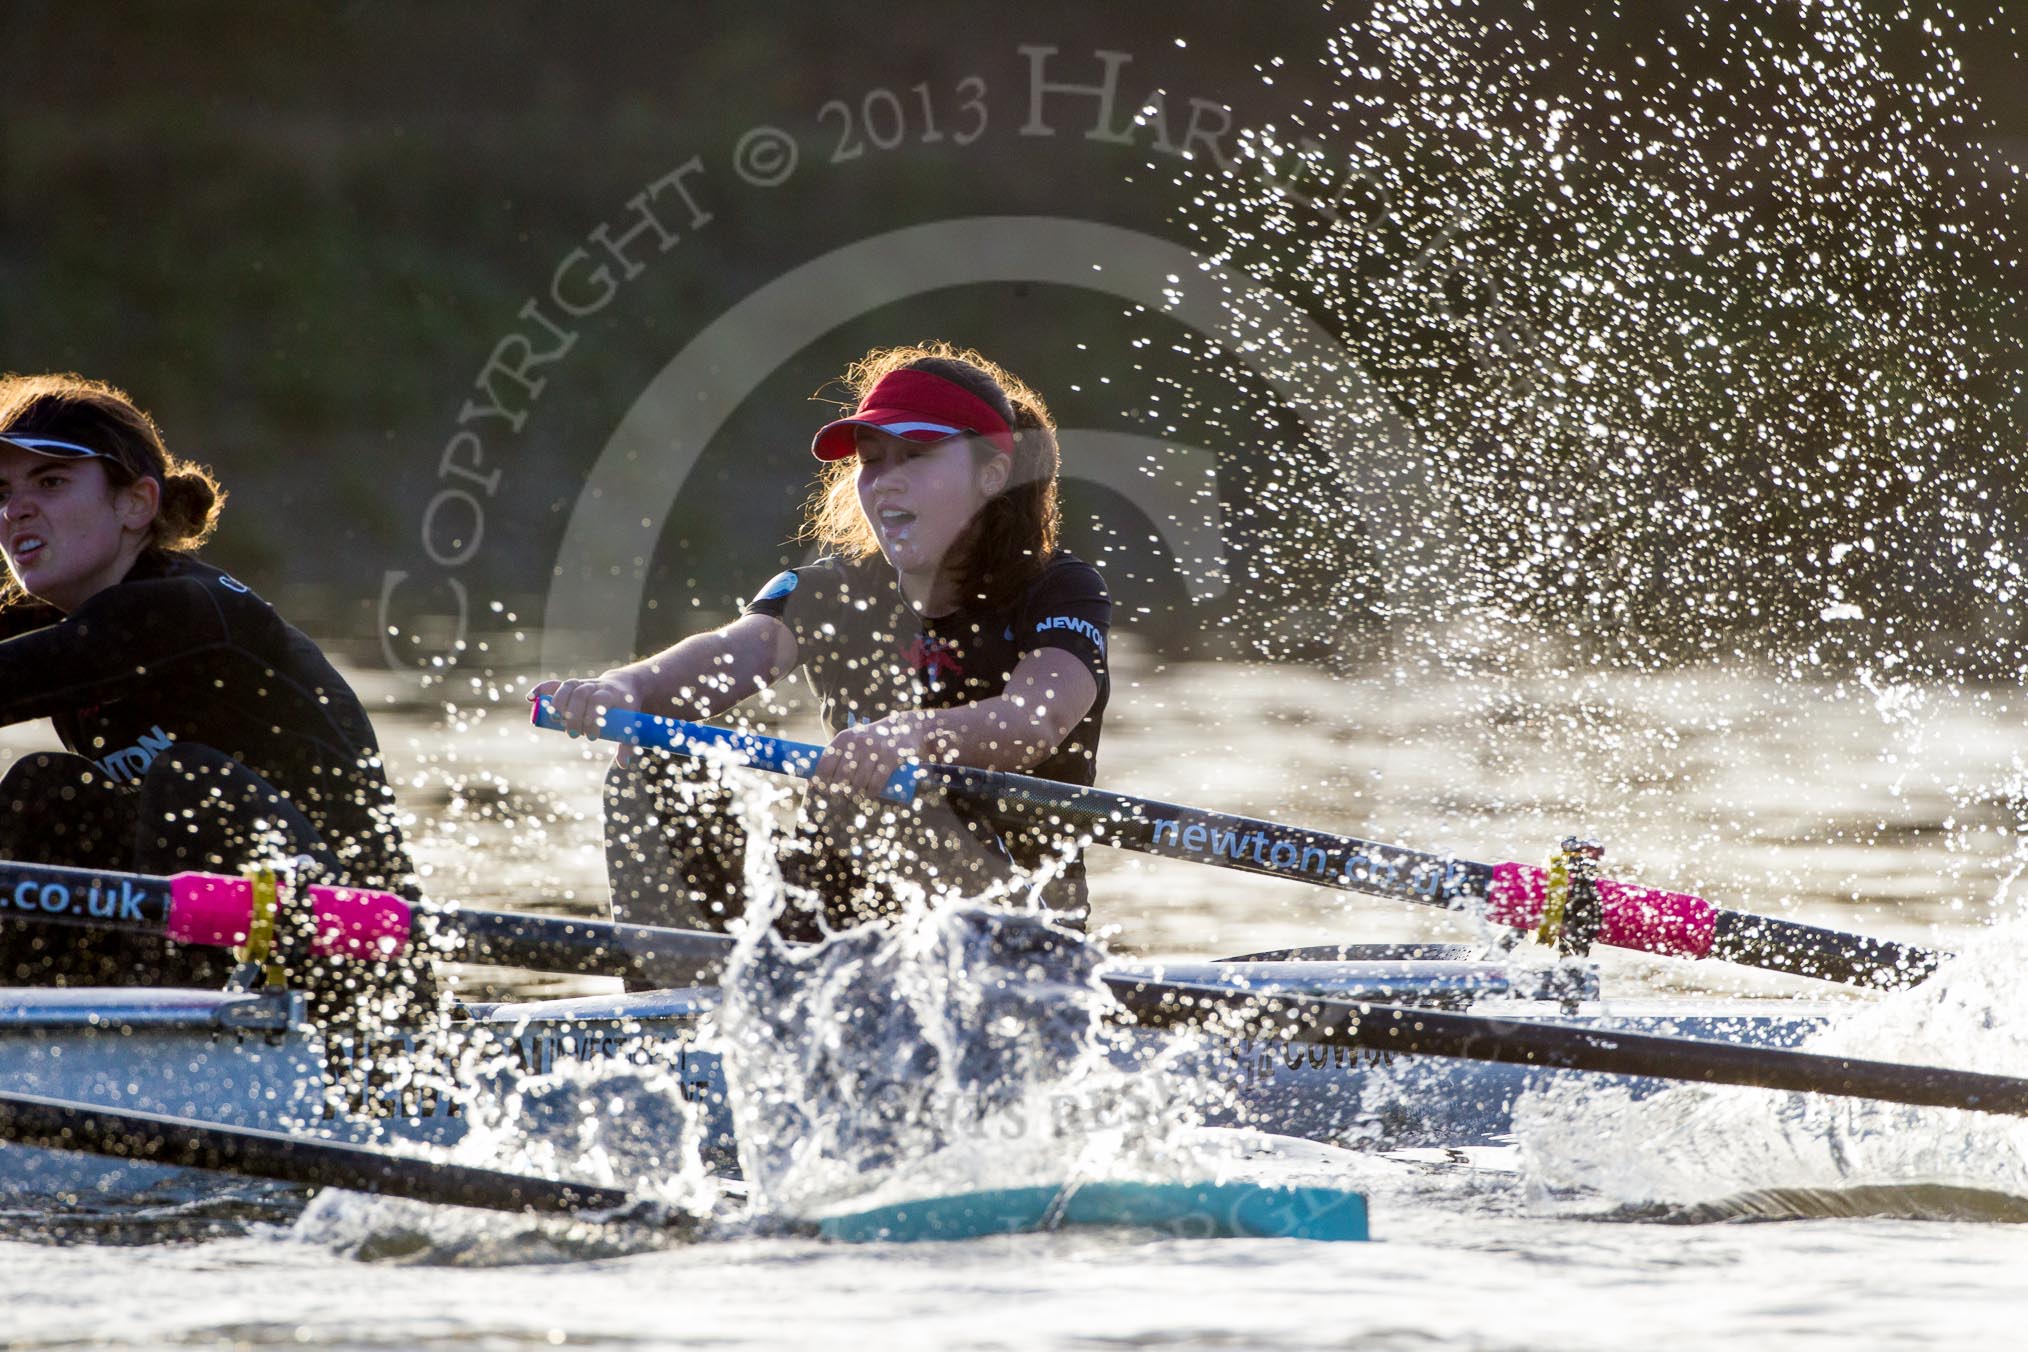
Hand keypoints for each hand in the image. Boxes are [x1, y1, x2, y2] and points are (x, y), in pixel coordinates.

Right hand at [527, 672, 642, 738]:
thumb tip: (623, 764)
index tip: (592, 736)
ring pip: (567, 686)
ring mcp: (582, 683)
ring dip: (558, 703)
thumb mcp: (631, 723)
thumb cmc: (626, 708)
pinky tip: (531, 698)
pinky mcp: (571, 685)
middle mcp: (594, 685)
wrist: (624, 686)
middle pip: (580, 694)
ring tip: (556, 721)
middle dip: (574, 715)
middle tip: (574, 735)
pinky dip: (542, 689)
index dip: (592, 716)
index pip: (597, 700)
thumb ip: (627, 743)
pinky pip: (554, 684)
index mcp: (610, 693)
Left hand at [812, 714, 932, 800]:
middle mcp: (858, 742)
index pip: (826, 763)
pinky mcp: (891, 756)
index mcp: (844, 738)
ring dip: (855, 793)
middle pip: (841, 776)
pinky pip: (877, 782)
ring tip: (854, 795)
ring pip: (859, 782)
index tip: (820, 789)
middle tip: (840, 794)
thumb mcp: (853, 740)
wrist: (904, 729)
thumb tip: (814, 779)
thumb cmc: (872, 740)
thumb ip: (837, 755)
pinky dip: (871, 792)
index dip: (820, 780)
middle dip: (838, 789)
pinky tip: (869, 794)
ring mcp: (875, 749)